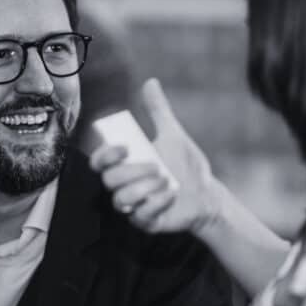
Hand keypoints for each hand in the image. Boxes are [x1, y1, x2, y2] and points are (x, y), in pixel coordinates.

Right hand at [90, 78, 218, 234]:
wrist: (206, 194)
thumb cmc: (185, 166)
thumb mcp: (172, 134)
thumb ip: (158, 110)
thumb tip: (150, 82)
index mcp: (124, 165)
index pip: (99, 162)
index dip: (106, 155)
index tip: (126, 147)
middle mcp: (123, 186)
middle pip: (109, 180)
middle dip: (133, 172)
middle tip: (158, 167)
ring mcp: (132, 206)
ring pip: (121, 200)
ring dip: (144, 189)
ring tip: (167, 182)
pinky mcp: (145, 222)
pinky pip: (140, 216)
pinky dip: (157, 203)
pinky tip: (172, 195)